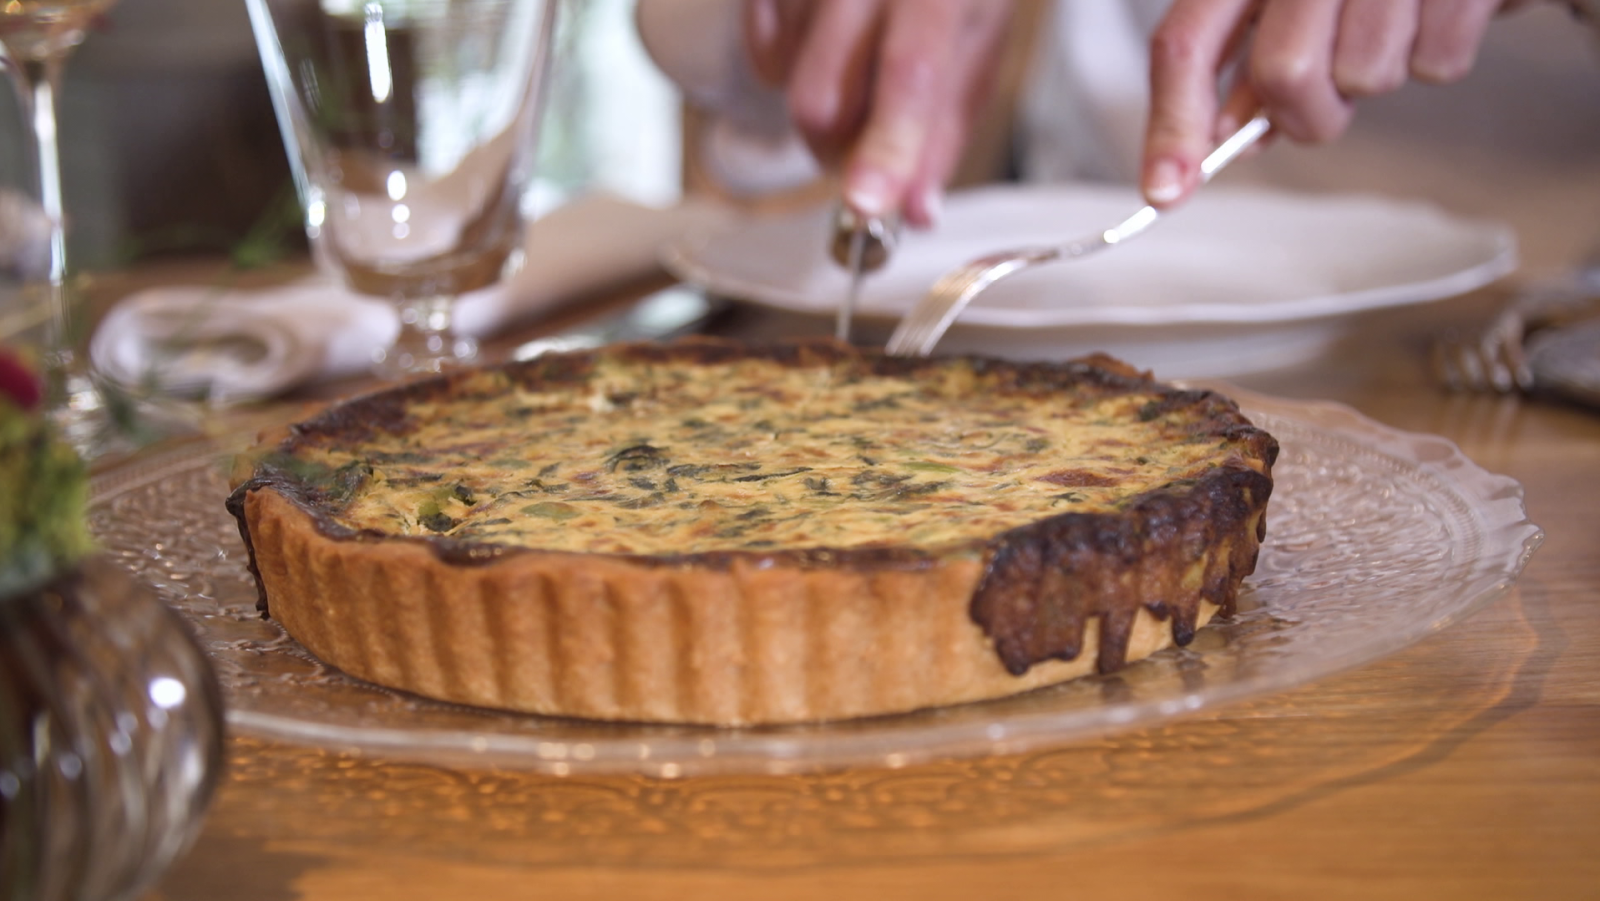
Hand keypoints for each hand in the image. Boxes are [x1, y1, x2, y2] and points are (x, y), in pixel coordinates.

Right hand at [743, 0, 1013, 226]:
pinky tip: (822, 39)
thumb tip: (916, 210)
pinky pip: (762, 53)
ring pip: (787, 84)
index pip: (912, 73)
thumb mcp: (972, 52)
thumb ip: (942, 135)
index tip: (867, 202)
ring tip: (854, 64)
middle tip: (864, 145)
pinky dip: (787, 64)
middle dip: (835, 149)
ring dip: (818, 102)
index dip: (888, 145)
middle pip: (821, 103)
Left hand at [1141, 0, 1532, 208]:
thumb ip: (1249, 62)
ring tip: (1393, 27)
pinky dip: (1438, 54)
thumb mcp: (1290, 1)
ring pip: (1364, 76)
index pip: (1185, 44)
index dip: (1173, 125)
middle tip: (1326, 96)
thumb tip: (1222, 138)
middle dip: (1304, 114)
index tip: (1165, 190)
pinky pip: (1437, 62)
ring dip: (1374, 78)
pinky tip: (1434, 14)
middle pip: (1284, 76)